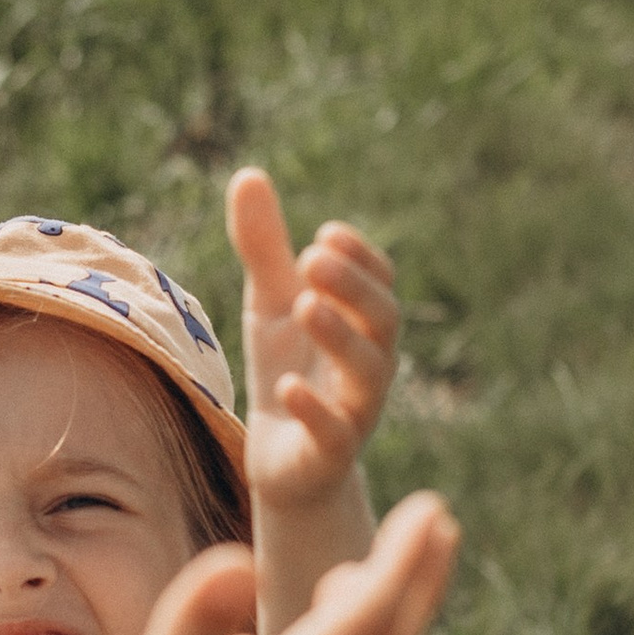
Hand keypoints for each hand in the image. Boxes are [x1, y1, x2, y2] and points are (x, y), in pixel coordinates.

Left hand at [227, 167, 399, 517]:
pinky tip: (286, 386)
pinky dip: (314, 408)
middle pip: (385, 321)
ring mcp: (355, 411)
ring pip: (369, 374)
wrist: (281, 461)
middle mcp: (369, 365)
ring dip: (340, 337)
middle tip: (311, 259)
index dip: (361, 258)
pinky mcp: (329, 453)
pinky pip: (335, 432)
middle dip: (354, 288)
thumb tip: (248, 173)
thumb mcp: (270, 305)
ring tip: (305, 306)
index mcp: (361, 324)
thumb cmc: (287, 370)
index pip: (380, 283)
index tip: (323, 235)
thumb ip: (263, 247)